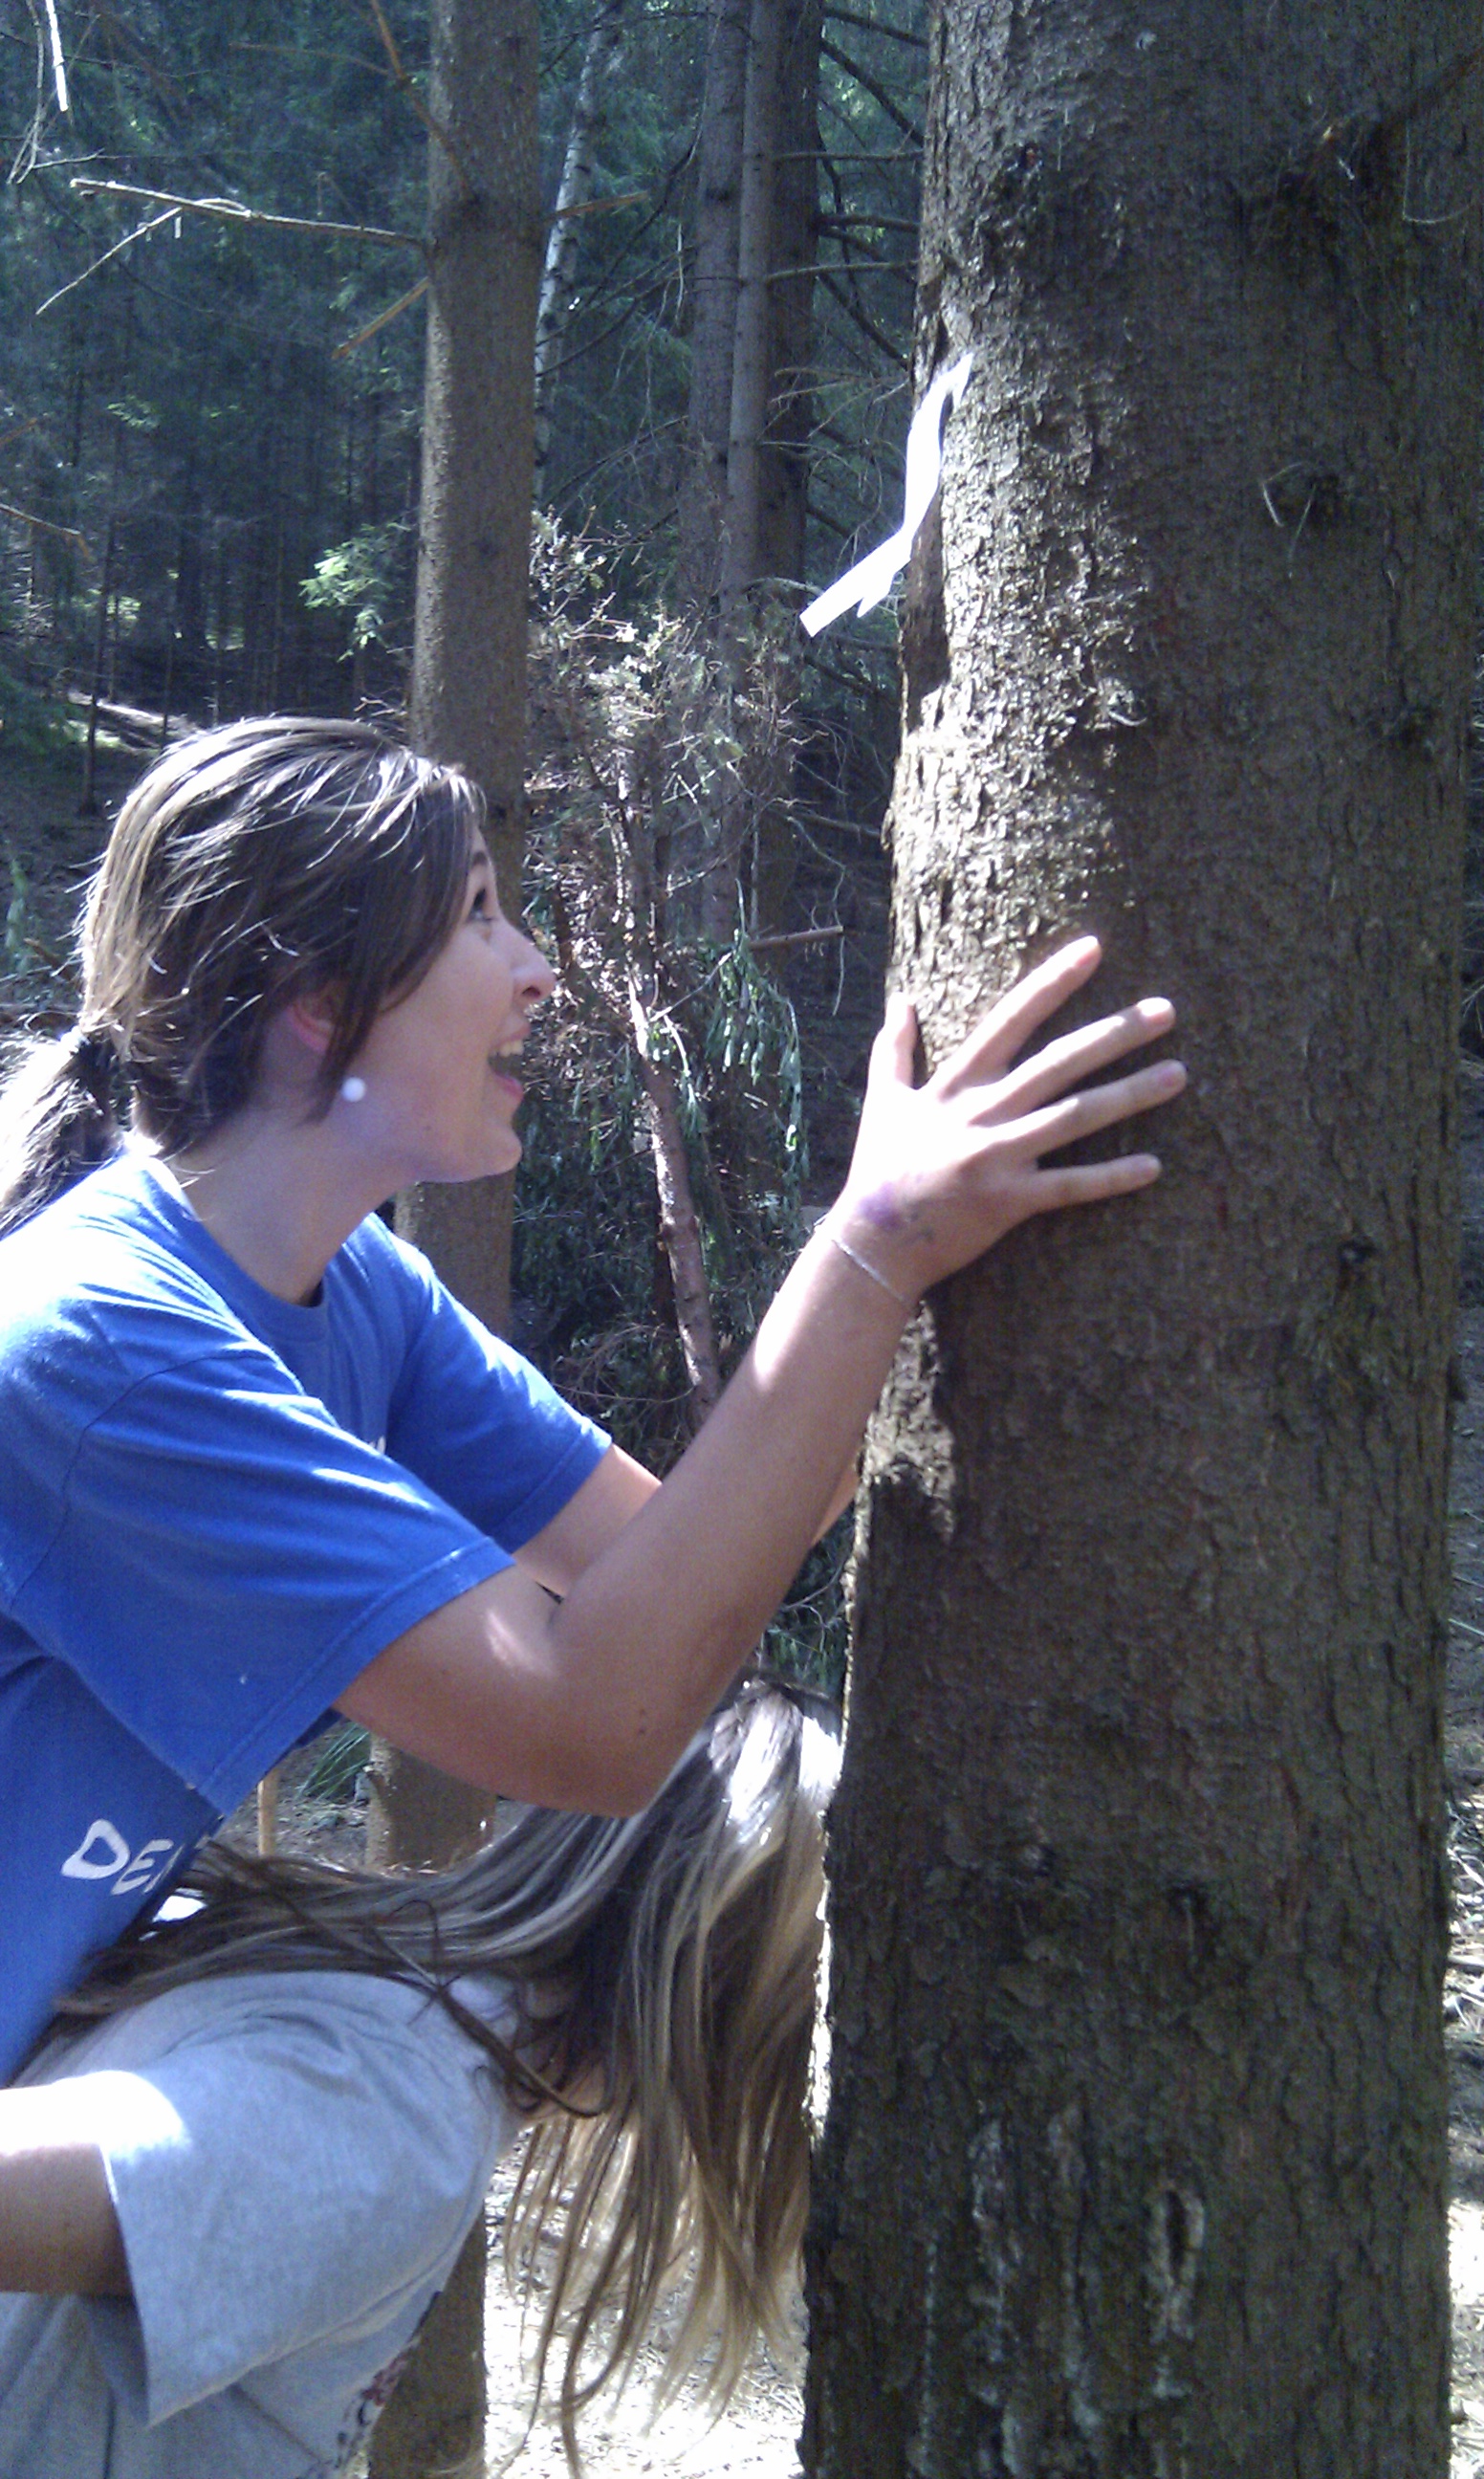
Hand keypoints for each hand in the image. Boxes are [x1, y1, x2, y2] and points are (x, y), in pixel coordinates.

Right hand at [826, 935, 1184, 1299]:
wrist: (872, 1242)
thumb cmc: (879, 1170)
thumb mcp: (882, 1102)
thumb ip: (893, 1050)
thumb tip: (898, 1001)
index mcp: (956, 1084)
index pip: (1010, 1019)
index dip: (1052, 983)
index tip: (1094, 949)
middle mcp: (981, 1113)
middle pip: (1059, 1063)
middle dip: (1115, 1034)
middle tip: (1167, 1010)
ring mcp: (997, 1157)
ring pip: (1075, 1118)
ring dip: (1130, 1094)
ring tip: (1179, 1074)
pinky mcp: (1009, 1202)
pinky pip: (1070, 1187)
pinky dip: (1111, 1177)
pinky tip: (1154, 1166)